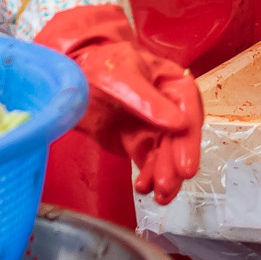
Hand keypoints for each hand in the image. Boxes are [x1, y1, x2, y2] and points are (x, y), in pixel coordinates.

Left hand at [34, 6, 203, 204]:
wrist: (71, 78)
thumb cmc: (99, 66)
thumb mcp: (122, 76)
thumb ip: (148, 101)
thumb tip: (178, 124)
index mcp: (170, 82)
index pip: (187, 106)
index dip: (189, 136)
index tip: (186, 162)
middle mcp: (168, 106)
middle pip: (179, 136)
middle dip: (176, 161)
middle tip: (172, 181)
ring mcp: (153, 126)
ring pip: (167, 153)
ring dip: (166, 174)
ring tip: (160, 193)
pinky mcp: (139, 143)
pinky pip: (149, 163)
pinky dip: (150, 177)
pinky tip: (144, 187)